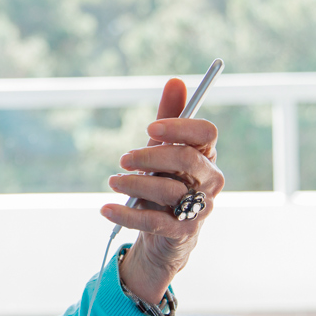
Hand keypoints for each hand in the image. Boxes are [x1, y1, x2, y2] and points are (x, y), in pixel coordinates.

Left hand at [100, 78, 223, 303]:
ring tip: (113, 181)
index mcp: (206, 156)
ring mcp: (200, 208)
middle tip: (124, 158)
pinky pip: (155, 222)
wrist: (163, 235)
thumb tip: (175, 81)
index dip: (179, 127)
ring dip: (135, 184)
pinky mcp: (183, 232)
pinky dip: (126, 214)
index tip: (150, 128)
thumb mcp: (162, 149)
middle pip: (188, 159)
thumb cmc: (164, 182)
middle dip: (151, 155)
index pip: (207, 133)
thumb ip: (170, 118)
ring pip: (169, 190)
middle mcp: (209, 181)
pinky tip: (106, 208)